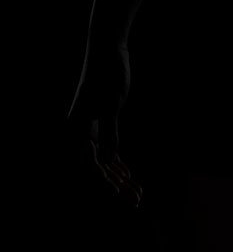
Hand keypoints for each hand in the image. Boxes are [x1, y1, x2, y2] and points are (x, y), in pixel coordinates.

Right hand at [66, 43, 142, 207]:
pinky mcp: (102, 123)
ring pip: (103, 161)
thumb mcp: (111, 104)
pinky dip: (118, 164)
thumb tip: (108, 161)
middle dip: (114, 186)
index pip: (86, 163)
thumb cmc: (106, 74)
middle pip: (96, 168)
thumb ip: (109, 133)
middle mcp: (80, 132)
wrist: (107, 50)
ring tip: (137, 195)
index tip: (115, 194)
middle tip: (135, 202)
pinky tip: (128, 176)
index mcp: (76, 128)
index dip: (101, 181)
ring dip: (119, 179)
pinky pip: (108, 149)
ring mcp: (91, 129)